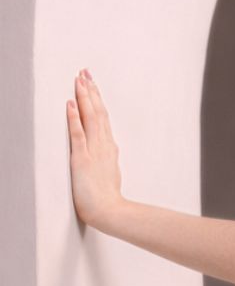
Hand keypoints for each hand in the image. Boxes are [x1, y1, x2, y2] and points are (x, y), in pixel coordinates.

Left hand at [66, 69, 122, 225]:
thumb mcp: (112, 174)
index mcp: (109, 149)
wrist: (111, 213)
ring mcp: (94, 151)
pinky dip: (74, 118)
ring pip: (90, 118)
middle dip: (91, 91)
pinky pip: (78, 135)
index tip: (92, 84)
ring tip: (79, 80)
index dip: (97, 100)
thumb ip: (110, 159)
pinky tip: (71, 104)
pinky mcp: (82, 160)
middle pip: (97, 113)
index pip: (102, 118)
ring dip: (84, 98)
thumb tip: (112, 149)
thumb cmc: (109, 200)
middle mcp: (103, 146)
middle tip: (85, 72)